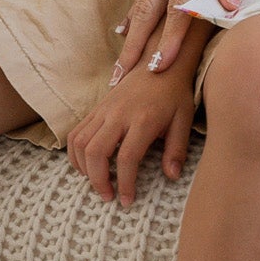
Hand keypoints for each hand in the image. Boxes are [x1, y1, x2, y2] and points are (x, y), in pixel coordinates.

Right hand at [67, 28, 201, 207]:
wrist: (159, 60)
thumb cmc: (174, 93)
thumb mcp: (184, 120)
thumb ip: (177, 149)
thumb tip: (172, 177)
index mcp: (144, 120)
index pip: (127, 158)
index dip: (125, 183)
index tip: (128, 200)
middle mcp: (119, 114)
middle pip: (96, 152)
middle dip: (98, 180)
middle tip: (108, 196)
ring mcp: (104, 110)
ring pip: (80, 143)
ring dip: (83, 168)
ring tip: (97, 182)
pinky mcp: (96, 107)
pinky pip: (76, 132)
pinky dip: (75, 153)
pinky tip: (86, 165)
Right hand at [114, 0, 259, 76]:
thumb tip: (226, 9)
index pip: (179, 4)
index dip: (169, 39)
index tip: (159, 69)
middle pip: (151, 6)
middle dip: (137, 45)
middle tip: (122, 80)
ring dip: (133, 30)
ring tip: (122, 61)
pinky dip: (137, 5)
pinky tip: (128, 24)